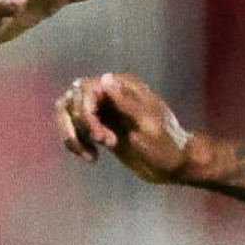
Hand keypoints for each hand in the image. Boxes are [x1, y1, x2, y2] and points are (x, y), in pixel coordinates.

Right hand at [55, 71, 192, 181]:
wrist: (176, 165)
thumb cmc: (167, 145)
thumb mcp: (148, 125)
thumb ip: (127, 103)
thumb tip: (106, 78)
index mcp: (123, 85)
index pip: (86, 89)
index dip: (85, 112)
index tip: (100, 137)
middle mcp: (110, 93)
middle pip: (72, 100)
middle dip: (81, 125)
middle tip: (105, 143)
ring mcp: (104, 110)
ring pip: (69, 114)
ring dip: (73, 135)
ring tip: (92, 155)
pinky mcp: (101, 127)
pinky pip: (75, 129)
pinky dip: (76, 143)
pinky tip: (92, 157)